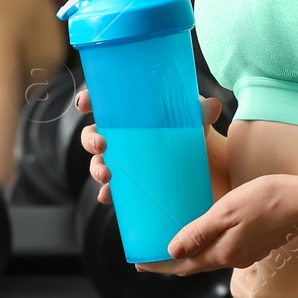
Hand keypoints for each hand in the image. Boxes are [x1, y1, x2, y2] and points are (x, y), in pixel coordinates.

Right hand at [76, 87, 226, 206]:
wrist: (206, 164)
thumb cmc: (192, 131)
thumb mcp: (196, 120)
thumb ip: (201, 112)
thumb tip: (213, 106)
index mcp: (130, 115)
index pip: (103, 104)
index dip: (88, 100)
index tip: (85, 103)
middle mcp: (121, 137)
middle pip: (92, 136)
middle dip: (90, 140)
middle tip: (101, 144)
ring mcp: (123, 162)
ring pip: (98, 164)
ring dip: (96, 169)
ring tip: (107, 175)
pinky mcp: (131, 184)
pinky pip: (112, 191)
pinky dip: (107, 194)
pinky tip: (107, 197)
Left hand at [135, 173, 297, 276]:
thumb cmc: (265, 199)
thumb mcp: (227, 211)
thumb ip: (200, 232)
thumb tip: (172, 251)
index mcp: (222, 252)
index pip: (183, 265)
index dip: (160, 266)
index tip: (139, 265)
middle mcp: (233, 259)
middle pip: (194, 265)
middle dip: (171, 263)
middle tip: (149, 258)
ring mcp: (247, 253)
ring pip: (210, 259)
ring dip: (190, 255)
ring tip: (173, 246)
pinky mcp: (257, 245)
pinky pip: (225, 251)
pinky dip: (208, 247)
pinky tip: (206, 236)